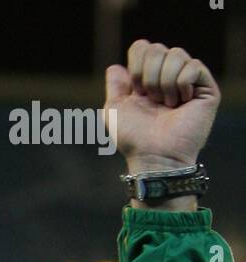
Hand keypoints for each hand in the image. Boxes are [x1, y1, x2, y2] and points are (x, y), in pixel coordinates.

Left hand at [103, 39, 219, 170]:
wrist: (154, 155)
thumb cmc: (134, 138)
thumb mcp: (113, 111)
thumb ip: (114, 86)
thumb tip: (116, 67)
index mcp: (147, 78)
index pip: (142, 48)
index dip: (135, 67)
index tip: (136, 92)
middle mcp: (168, 76)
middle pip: (157, 48)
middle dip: (148, 76)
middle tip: (153, 101)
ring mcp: (188, 80)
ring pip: (176, 54)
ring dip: (164, 82)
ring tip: (167, 105)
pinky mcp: (206, 88)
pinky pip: (193, 66)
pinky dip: (182, 84)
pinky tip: (182, 102)